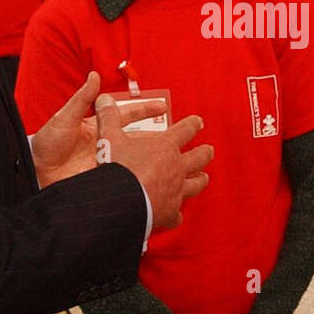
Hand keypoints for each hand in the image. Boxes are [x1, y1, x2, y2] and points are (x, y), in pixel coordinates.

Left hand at [30, 72, 166, 186]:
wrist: (35, 173)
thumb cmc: (45, 144)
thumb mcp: (64, 118)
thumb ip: (82, 99)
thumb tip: (94, 75)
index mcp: (98, 128)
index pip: (127, 115)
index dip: (145, 109)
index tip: (163, 106)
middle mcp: (106, 145)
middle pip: (138, 138)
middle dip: (158, 135)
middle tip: (180, 133)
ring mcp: (108, 163)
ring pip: (138, 158)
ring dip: (154, 157)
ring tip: (175, 156)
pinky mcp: (106, 179)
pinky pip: (128, 177)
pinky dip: (141, 177)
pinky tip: (156, 177)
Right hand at [94, 94, 212, 231]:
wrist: (121, 202)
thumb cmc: (118, 168)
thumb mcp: (110, 138)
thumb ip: (109, 117)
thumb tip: (104, 99)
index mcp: (165, 146)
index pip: (186, 130)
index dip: (193, 124)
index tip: (198, 122)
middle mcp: (177, 167)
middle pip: (199, 157)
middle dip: (205, 152)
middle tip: (209, 150)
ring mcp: (177, 190)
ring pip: (196, 184)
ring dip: (200, 180)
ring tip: (203, 177)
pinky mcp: (170, 211)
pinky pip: (178, 214)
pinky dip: (176, 213)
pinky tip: (175, 215)